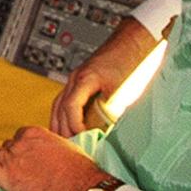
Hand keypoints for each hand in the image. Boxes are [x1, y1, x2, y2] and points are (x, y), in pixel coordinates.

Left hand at [0, 126, 114, 190]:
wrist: (82, 188)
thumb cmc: (80, 172)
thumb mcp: (66, 148)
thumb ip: (49, 145)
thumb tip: (46, 152)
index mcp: (34, 133)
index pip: (18, 137)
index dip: (20, 149)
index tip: (25, 159)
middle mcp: (20, 143)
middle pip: (6, 147)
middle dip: (10, 158)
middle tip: (19, 171)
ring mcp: (12, 158)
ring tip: (5, 175)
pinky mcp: (6, 176)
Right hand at [50, 16, 158, 136]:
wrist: (133, 40)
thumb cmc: (130, 61)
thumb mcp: (123, 90)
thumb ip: (112, 111)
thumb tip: (107, 132)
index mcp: (84, 78)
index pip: (70, 108)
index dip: (75, 127)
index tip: (83, 141)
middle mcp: (75, 78)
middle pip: (59, 108)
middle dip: (63, 130)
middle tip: (70, 150)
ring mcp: (76, 79)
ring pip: (58, 105)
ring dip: (60, 124)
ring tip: (65, 144)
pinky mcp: (81, 81)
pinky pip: (65, 101)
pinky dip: (65, 116)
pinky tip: (70, 127)